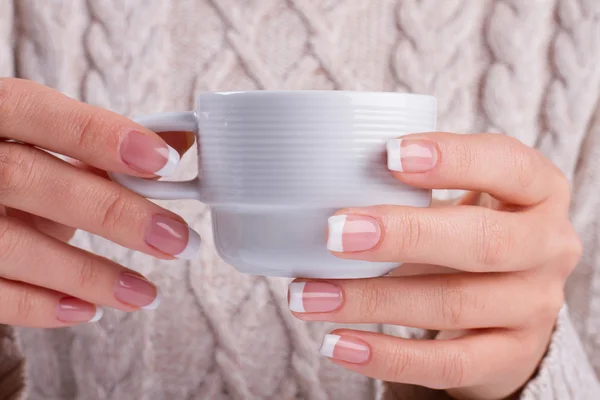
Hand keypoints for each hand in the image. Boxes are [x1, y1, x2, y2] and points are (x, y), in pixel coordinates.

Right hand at [0, 78, 198, 326]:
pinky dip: (39, 306)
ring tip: (144, 293)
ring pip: (11, 246)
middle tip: (176, 239)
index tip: (164, 160)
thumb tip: (177, 141)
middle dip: (112, 212)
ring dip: (88, 274)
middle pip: (28, 179)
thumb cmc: (17, 169)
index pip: (35, 112)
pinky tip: (87, 310)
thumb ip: (102, 146)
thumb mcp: (48, 148)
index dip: (99, 135)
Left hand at [288, 133, 580, 398]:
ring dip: (370, 300)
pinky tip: (337, 344)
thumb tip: (321, 188)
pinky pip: (446, 364)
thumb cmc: (469, 234)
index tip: (388, 155)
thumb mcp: (462, 202)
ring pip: (452, 306)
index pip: (507, 164)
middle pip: (482, 241)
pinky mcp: (510, 357)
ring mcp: (534, 307)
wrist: (511, 308)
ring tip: (307, 296)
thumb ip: (413, 192)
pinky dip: (386, 356)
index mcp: (537, 191)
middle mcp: (548, 247)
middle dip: (403, 235)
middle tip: (334, 232)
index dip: (453, 159)